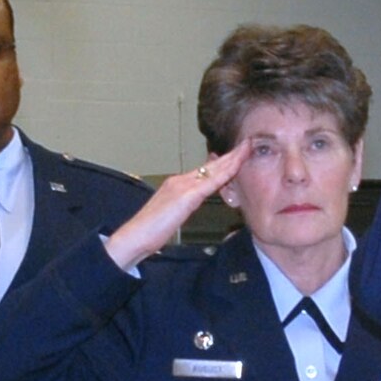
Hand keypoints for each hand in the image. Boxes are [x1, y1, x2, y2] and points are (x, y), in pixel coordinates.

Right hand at [104, 141, 247, 271]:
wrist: (134, 236)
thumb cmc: (148, 231)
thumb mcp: (170, 215)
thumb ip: (182, 206)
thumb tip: (191, 204)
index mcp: (176, 185)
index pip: (204, 171)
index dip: (221, 162)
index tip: (235, 155)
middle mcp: (180, 181)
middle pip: (210, 166)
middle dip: (230, 155)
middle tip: (246, 144)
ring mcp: (182, 186)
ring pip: (213, 170)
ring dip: (232, 159)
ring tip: (246, 149)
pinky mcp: (185, 196)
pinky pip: (210, 182)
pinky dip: (225, 172)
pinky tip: (236, 166)